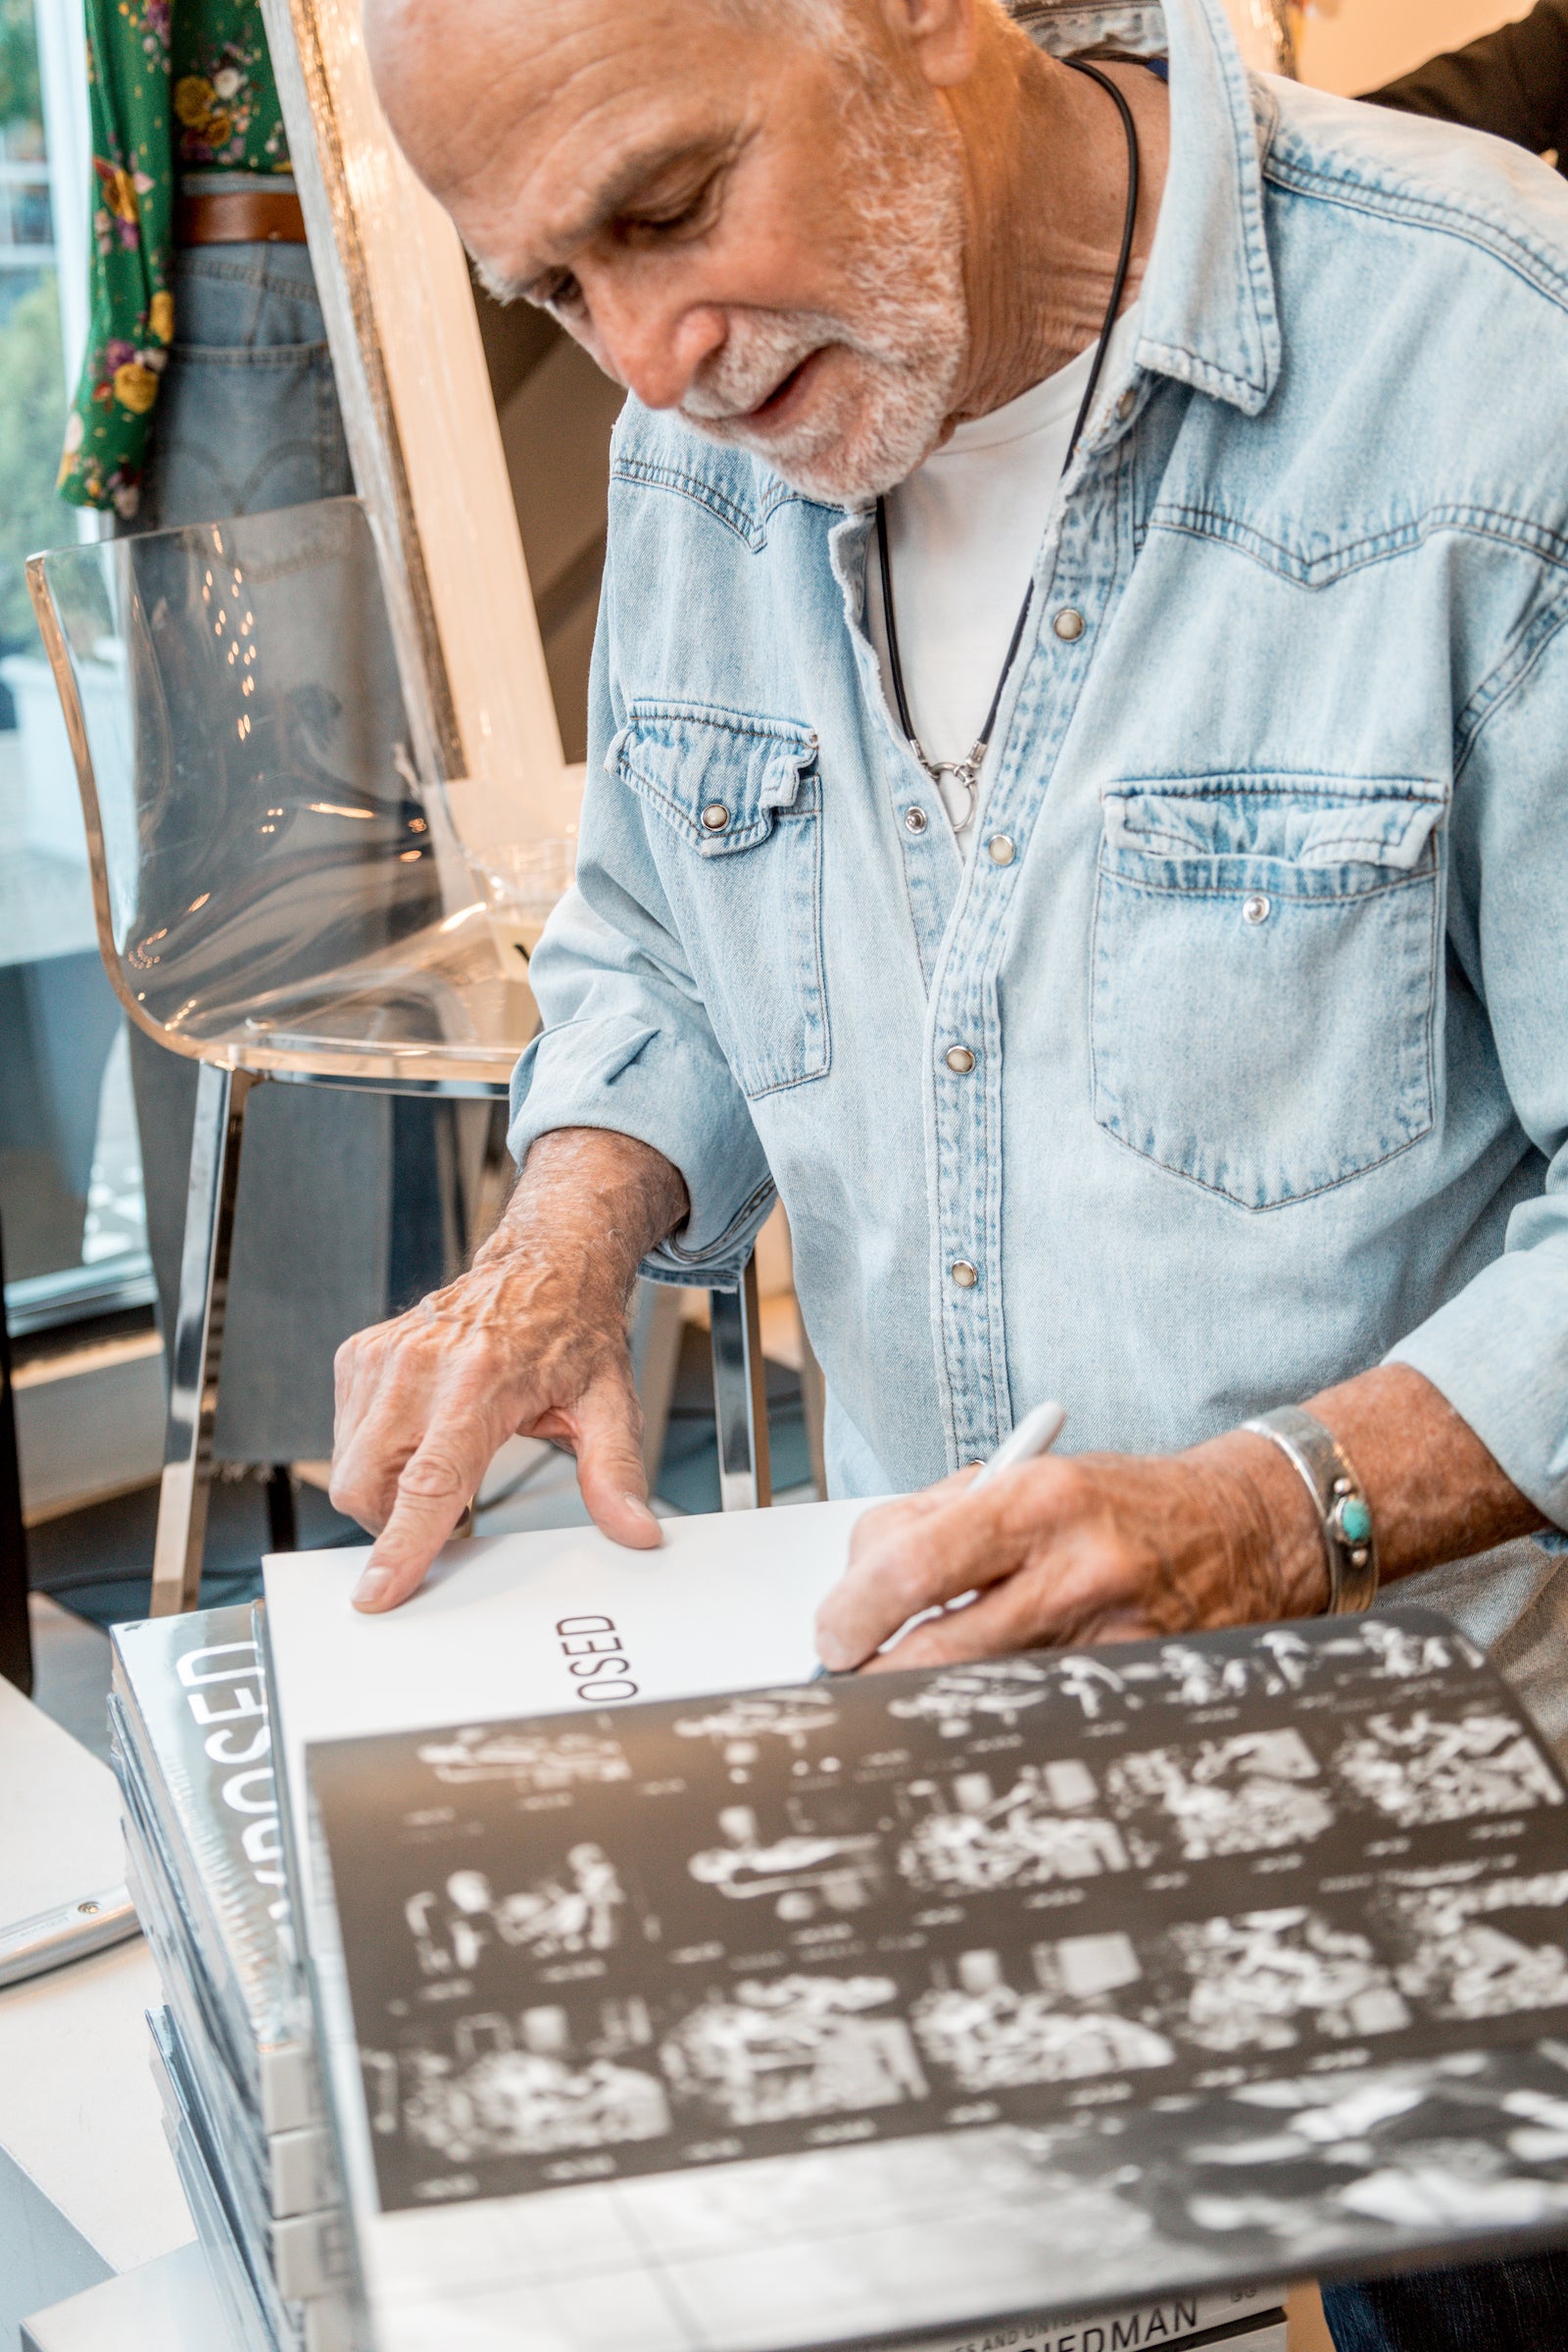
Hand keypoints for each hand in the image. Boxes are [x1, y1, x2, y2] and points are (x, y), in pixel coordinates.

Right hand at [330, 1128, 687, 1611]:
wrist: (542, 1265)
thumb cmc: (572, 1332)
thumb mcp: (610, 1403)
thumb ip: (615, 1472)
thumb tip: (636, 1531)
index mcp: (482, 1380)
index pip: (430, 1481)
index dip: (401, 1544)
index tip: (377, 1592)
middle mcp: (421, 1364)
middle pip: (370, 1485)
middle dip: (396, 1526)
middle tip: (455, 1510)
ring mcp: (383, 1356)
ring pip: (349, 1468)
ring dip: (386, 1491)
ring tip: (444, 1462)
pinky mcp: (358, 1354)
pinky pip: (344, 1437)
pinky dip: (375, 1456)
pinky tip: (420, 1434)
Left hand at [814, 1432, 1327, 1672]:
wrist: (1241, 1533)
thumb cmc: (1118, 1504)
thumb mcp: (1025, 1478)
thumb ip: (933, 1520)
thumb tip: (855, 1582)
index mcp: (1036, 1500)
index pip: (909, 1569)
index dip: (850, 1612)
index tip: (832, 1631)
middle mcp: (1073, 1572)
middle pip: (933, 1655)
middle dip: (870, 1674)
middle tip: (850, 1669)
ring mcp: (1106, 1641)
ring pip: (973, 1695)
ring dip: (926, 1691)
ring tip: (915, 1669)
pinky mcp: (1127, 1687)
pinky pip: (1025, 1712)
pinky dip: (987, 1707)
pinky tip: (983, 1686)